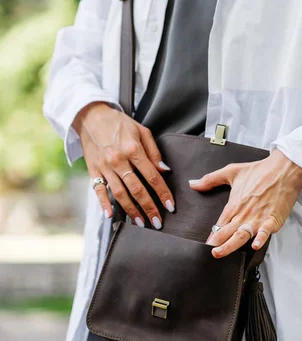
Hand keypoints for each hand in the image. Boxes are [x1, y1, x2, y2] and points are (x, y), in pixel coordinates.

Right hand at [73, 102, 174, 227]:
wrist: (91, 116)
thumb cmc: (119, 123)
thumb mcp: (141, 131)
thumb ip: (154, 152)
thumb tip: (165, 171)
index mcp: (133, 149)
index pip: (152, 176)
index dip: (163, 193)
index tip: (170, 206)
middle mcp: (118, 160)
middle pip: (137, 189)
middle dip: (149, 208)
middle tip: (157, 222)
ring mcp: (104, 166)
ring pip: (119, 193)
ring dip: (131, 210)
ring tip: (141, 223)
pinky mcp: (93, 170)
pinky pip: (98, 190)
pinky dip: (104, 204)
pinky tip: (111, 215)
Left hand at [189, 150, 301, 257]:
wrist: (284, 169)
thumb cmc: (259, 171)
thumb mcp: (231, 171)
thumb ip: (210, 179)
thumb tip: (193, 184)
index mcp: (234, 204)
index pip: (219, 224)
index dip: (211, 235)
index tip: (204, 245)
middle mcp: (244, 214)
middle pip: (226, 232)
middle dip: (216, 244)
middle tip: (208, 253)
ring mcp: (258, 218)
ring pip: (241, 235)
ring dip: (230, 245)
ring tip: (220, 252)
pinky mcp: (273, 219)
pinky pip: (265, 232)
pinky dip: (260, 239)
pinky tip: (255, 245)